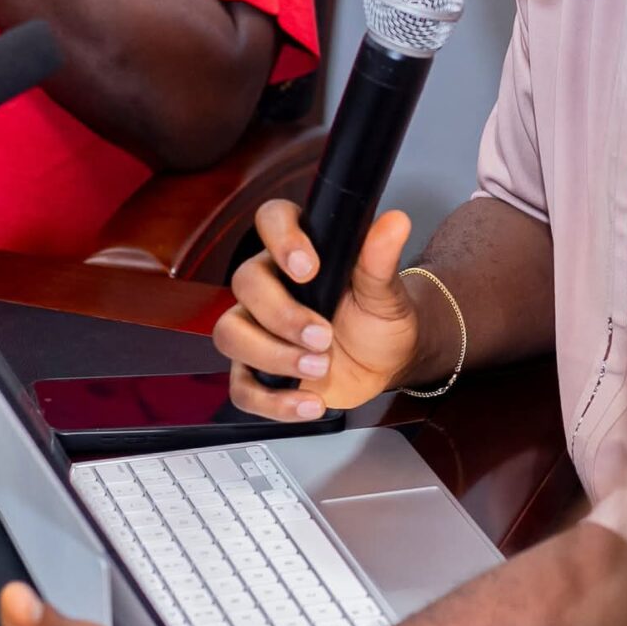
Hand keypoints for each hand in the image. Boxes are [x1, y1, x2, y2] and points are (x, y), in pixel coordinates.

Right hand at [214, 201, 422, 422]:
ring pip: (231, 334)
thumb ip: (381, 260)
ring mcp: (258, 330)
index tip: (308, 268)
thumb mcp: (385, 292)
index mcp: (298, 252)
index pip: (271, 221)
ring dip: (272, 356)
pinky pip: (242, 388)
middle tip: (324, 337)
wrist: (385, 362)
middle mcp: (270, 286)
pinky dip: (274, 403)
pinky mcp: (258, 372)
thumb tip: (395, 223)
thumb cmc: (378, 318)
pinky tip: (311, 404)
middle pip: (245, 284)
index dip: (281, 239)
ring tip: (319, 369)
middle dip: (282, 315)